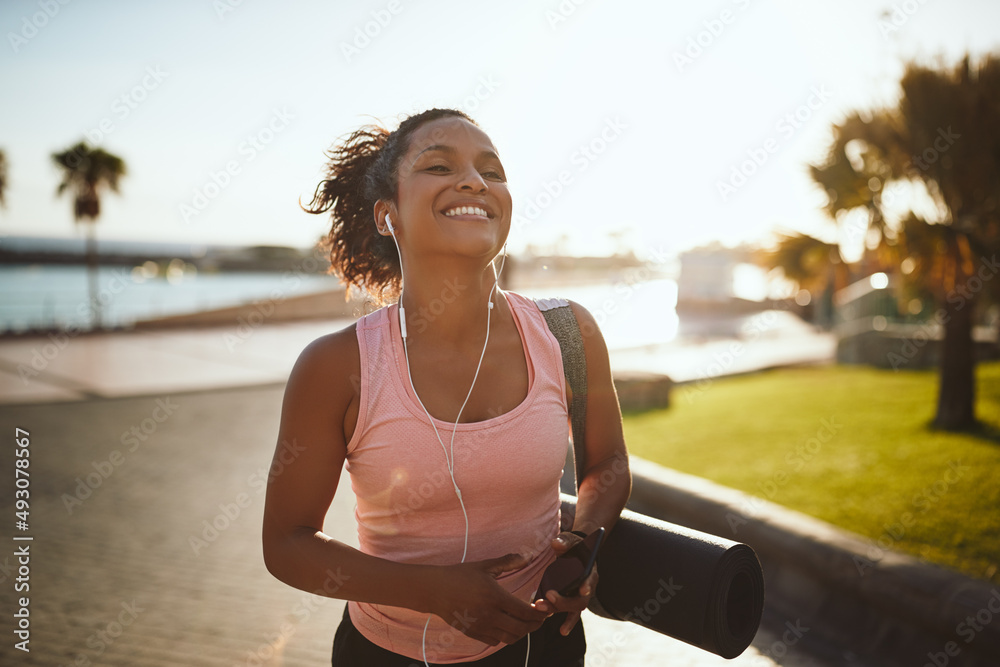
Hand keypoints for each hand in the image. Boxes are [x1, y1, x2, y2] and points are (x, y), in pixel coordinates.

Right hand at [426, 553, 550, 645]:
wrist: (435, 590)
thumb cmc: (460, 575)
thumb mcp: (485, 566)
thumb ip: (508, 562)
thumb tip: (528, 556)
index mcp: (495, 596)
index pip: (525, 612)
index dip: (539, 614)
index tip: (545, 610)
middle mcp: (489, 614)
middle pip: (521, 629)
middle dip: (534, 625)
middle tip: (539, 619)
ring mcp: (481, 626)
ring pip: (509, 639)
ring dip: (520, 633)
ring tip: (524, 623)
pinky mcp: (473, 633)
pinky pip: (495, 641)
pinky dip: (504, 637)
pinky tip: (505, 626)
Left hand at [532, 531, 598, 635]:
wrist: (577, 553)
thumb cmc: (575, 547)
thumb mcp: (570, 540)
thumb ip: (564, 541)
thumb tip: (556, 543)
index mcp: (590, 570)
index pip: (590, 579)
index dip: (587, 585)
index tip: (583, 589)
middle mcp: (588, 587)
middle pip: (580, 600)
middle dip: (564, 601)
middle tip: (548, 596)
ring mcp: (580, 596)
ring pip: (573, 609)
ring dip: (557, 609)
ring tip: (540, 607)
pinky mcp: (572, 602)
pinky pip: (572, 615)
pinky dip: (568, 623)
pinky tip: (562, 631)